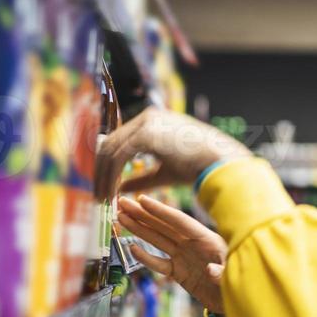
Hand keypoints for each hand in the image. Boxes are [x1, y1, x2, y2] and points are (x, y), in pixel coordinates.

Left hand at [95, 108, 250, 198]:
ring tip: (102, 198)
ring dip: (103, 176)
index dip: (107, 164)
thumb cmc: (199, 168)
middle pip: (111, 142)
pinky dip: (110, 176)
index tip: (103, 184)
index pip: (120, 140)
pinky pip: (119, 156)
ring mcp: (146, 123)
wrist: (219, 162)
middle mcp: (147, 117)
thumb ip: (141, 178)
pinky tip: (111, 193)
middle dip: (100, 170)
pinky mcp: (145, 134)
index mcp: (154, 121)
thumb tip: (120, 187)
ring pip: (111, 150)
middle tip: (96, 194)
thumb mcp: (164, 173)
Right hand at [118, 195, 228, 314]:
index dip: (160, 210)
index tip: (142, 200)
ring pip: (158, 240)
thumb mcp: (235, 275)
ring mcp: (185, 258)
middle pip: (163, 226)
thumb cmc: (242, 283)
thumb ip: (223, 272)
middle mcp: (193, 245)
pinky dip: (146, 257)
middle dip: (142, 214)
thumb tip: (211, 270)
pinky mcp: (180, 274)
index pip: (179, 221)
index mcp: (207, 239)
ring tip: (121, 218)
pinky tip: (132, 247)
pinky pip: (160, 263)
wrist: (238, 302)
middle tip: (122, 203)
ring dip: (140, 229)